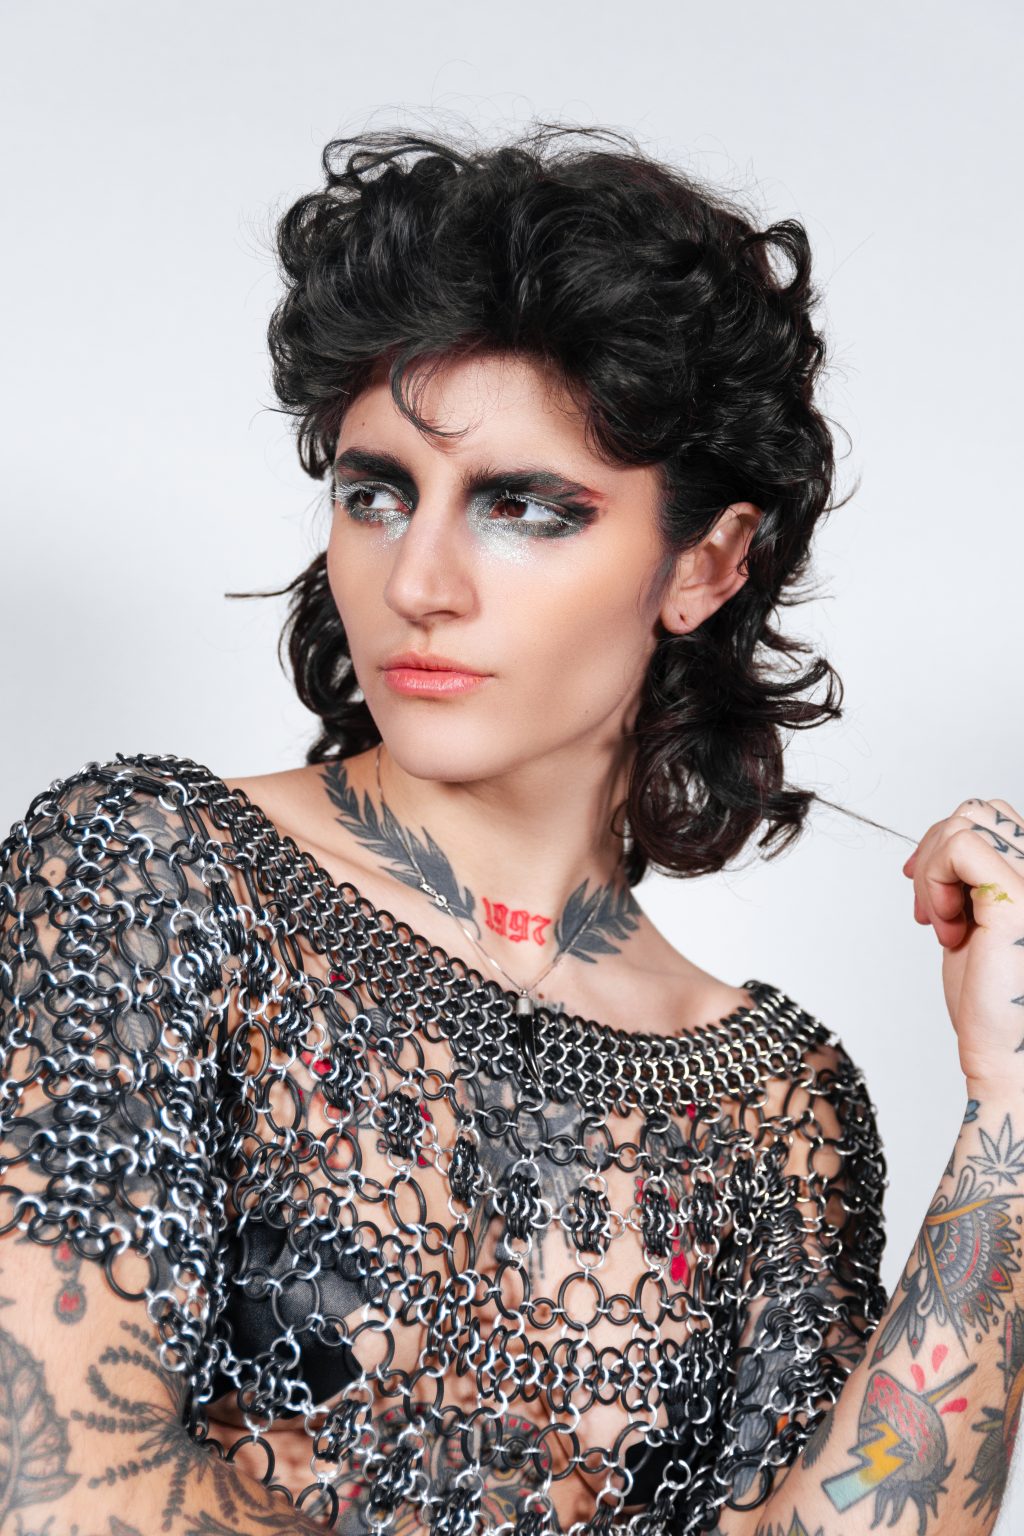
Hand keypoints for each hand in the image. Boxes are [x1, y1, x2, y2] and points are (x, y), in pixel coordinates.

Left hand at [902, 797, 1023, 1092]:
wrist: (1009, 1060)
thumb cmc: (991, 1006)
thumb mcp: (972, 926)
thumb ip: (966, 885)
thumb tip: (935, 849)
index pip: (994, 818)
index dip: (945, 843)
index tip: (918, 884)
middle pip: (978, 811)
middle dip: (934, 852)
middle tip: (926, 910)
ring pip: (965, 821)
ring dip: (933, 871)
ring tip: (942, 925)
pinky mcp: (1020, 898)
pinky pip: (960, 844)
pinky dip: (935, 879)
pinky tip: (946, 927)